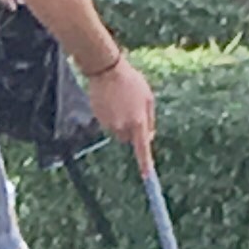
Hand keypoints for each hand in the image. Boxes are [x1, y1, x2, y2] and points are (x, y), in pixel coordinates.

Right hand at [88, 52, 155, 171]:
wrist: (106, 70)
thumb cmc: (131, 82)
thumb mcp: (149, 98)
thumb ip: (150, 120)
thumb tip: (148, 138)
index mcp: (138, 122)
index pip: (143, 149)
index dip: (145, 164)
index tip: (147, 177)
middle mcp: (122, 127)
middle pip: (128, 139)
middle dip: (132, 130)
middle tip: (133, 110)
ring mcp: (109, 124)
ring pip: (118, 131)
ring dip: (121, 121)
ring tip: (121, 101)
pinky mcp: (98, 119)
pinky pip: (108, 123)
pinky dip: (111, 115)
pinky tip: (111, 100)